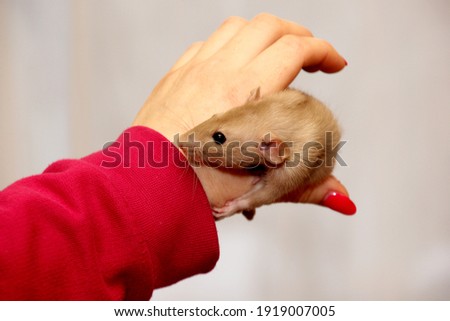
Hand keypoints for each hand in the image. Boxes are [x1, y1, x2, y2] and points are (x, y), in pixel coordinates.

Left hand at [133, 13, 354, 215]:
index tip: (336, 65)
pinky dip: (230, 45)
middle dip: (298, 35)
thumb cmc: (189, 190)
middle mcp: (218, 71)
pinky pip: (207, 43)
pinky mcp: (176, 75)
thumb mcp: (253, 188)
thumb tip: (344, 200)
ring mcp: (193, 69)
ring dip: (263, 35)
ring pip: (236, 28)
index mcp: (243, 94)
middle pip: (269, 27)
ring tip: (274, 54)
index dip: (325, 52)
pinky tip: (235, 65)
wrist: (140, 188)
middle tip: (311, 56)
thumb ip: (303, 189)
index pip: (296, 49)